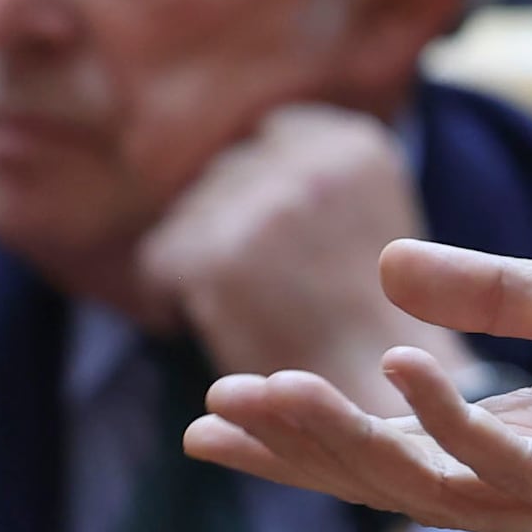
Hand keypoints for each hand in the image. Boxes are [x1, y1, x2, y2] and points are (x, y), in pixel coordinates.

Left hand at [136, 106, 456, 415]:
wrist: (372, 397)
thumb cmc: (362, 316)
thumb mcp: (363, 213)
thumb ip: (316, 168)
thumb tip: (249, 136)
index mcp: (356, 144)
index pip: (271, 134)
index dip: (268, 189)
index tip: (285, 236)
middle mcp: (314, 165)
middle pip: (225, 173)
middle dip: (230, 222)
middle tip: (264, 279)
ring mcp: (269, 211)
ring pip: (188, 216)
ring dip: (199, 258)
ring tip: (244, 301)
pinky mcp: (221, 260)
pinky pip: (159, 259)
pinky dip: (169, 295)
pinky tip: (212, 319)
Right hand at [186, 238, 531, 531]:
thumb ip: (505, 294)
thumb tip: (388, 271)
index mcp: (531, 435)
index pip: (400, 440)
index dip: (314, 425)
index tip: (220, 402)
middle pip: (397, 475)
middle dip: (305, 448)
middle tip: (212, 418)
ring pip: (441, 485)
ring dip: (356, 440)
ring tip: (277, 392)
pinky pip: (528, 470)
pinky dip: (462, 426)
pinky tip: (408, 378)